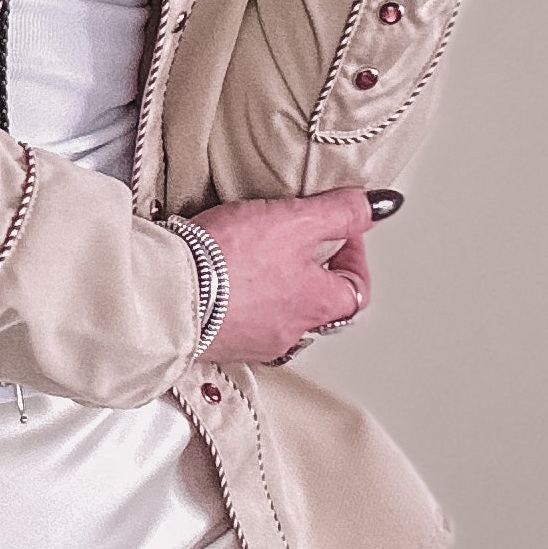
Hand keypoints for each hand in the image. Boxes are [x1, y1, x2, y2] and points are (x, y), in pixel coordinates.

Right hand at [193, 189, 395, 362]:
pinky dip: (238, 298)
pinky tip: (220, 275)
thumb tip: (379, 206)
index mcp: (319, 306)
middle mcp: (290, 332)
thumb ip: (341, 212)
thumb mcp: (296, 220)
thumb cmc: (229, 262)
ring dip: (275, 285)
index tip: (340, 228)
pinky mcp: (218, 341)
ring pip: (279, 312)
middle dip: (313, 269)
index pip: (358, 286)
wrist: (168, 292)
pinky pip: (240, 319)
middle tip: (296, 239)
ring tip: (254, 253)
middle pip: (318, 301)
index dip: (354, 253)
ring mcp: (253, 342)